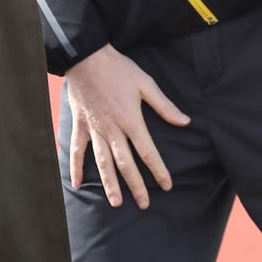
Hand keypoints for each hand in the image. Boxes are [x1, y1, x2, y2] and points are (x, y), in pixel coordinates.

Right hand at [65, 44, 189, 208]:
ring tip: (116, 203)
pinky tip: (77, 184)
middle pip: (125, 163)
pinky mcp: (80, 124)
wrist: (86, 56)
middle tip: (144, 204)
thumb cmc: (117, 68)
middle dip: (136, 185)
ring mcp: (94, 128)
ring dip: (110, 183)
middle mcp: (112, 129)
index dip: (158, 170)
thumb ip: (164, 105)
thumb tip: (185, 121)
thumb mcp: (145, 83)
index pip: (147, 151)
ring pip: (102, 161)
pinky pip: (77, 149)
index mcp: (130, 119)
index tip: (167, 185)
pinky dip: (76, 166)